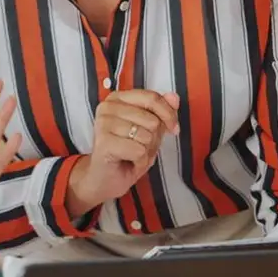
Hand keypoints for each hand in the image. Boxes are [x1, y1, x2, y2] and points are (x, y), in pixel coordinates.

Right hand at [68, 89, 180, 215]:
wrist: (105, 179)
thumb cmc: (127, 153)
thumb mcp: (150, 130)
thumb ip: (161, 112)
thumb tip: (174, 97)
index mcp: (118, 98)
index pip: (152, 98)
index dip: (168, 114)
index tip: (173, 129)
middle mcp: (108, 107)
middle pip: (152, 120)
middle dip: (153, 139)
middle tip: (139, 147)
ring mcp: (104, 123)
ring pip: (146, 136)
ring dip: (146, 151)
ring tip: (132, 154)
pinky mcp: (104, 142)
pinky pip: (139, 150)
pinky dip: (139, 161)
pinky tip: (129, 162)